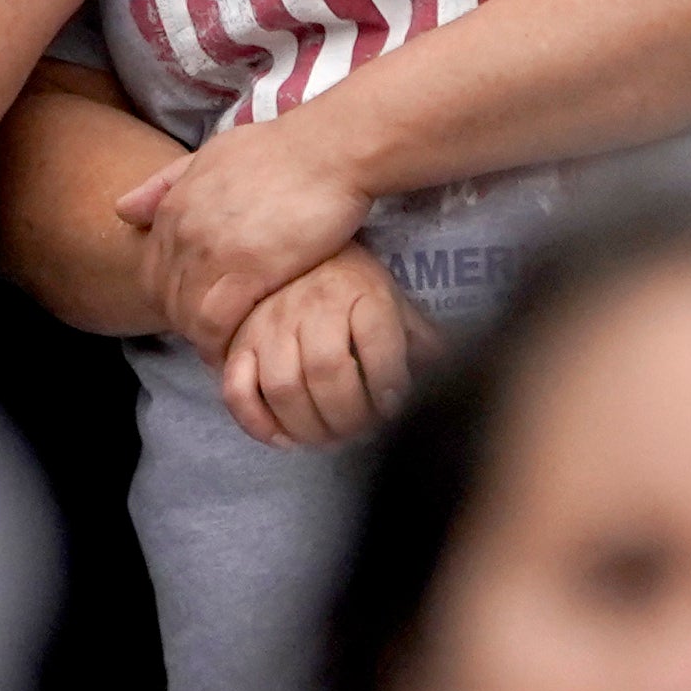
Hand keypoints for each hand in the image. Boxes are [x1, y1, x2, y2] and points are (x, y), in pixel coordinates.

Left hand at [116, 103, 377, 357]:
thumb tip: (122, 210)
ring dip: (204, 339)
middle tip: (215, 336)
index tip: (198, 312)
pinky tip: (241, 348)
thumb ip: (168, 183)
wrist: (330, 150)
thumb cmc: (282, 151)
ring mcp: (212, 250)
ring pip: (187, 316)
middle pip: (166, 299)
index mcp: (174, 205)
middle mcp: (183, 229)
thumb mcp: (214, 154)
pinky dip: (223, 343)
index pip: (151, 273)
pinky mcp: (247, 270)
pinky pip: (216, 322)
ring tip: (228, 348)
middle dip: (186, 323)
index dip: (172, 300)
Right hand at [217, 247, 427, 446]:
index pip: (378, 346)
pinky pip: (237, 390)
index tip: (393, 408)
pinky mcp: (239, 343)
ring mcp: (270, 325)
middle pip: (327, 373)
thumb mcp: (393, 301)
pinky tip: (285, 438)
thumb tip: (453, 378)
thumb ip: (419, 340)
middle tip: (361, 435)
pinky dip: (257, 423)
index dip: (389, 386)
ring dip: (308, 427)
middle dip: (349, 418)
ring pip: (282, 388)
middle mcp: (313, 306)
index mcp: (361, 293)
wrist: (293, 249)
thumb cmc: (353, 284)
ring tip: (329, 441)